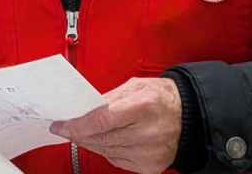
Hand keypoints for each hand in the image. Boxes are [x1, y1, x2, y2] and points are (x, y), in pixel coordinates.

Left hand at [50, 77, 180, 173]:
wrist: (191, 116)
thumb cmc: (162, 97)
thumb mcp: (134, 86)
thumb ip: (108, 98)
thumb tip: (82, 109)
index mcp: (144, 106)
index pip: (101, 120)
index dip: (77, 125)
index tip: (60, 125)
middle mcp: (148, 132)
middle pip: (101, 138)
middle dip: (78, 133)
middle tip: (64, 128)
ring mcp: (150, 152)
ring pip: (106, 150)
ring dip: (90, 142)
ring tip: (81, 133)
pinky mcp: (150, 166)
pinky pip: (117, 160)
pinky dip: (106, 150)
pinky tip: (103, 141)